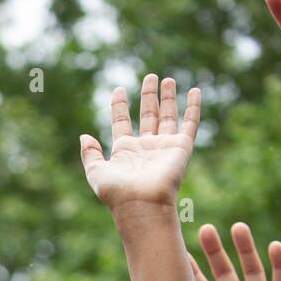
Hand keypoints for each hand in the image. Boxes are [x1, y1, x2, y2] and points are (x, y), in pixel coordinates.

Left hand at [80, 74, 200, 211]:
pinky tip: (195, 91)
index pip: (122, 121)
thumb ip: (90, 154)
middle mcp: (145, 146)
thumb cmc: (117, 192)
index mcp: (125, 150)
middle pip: (148, 115)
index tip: (119, 90)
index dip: (120, 105)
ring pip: (168, 116)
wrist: (142, 204)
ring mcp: (164, 146)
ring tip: (167, 79)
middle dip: (149, 96)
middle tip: (150, 76)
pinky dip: (193, 107)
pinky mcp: (181, 147)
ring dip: (168, 97)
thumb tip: (85, 137)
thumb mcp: (96, 172)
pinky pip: (190, 123)